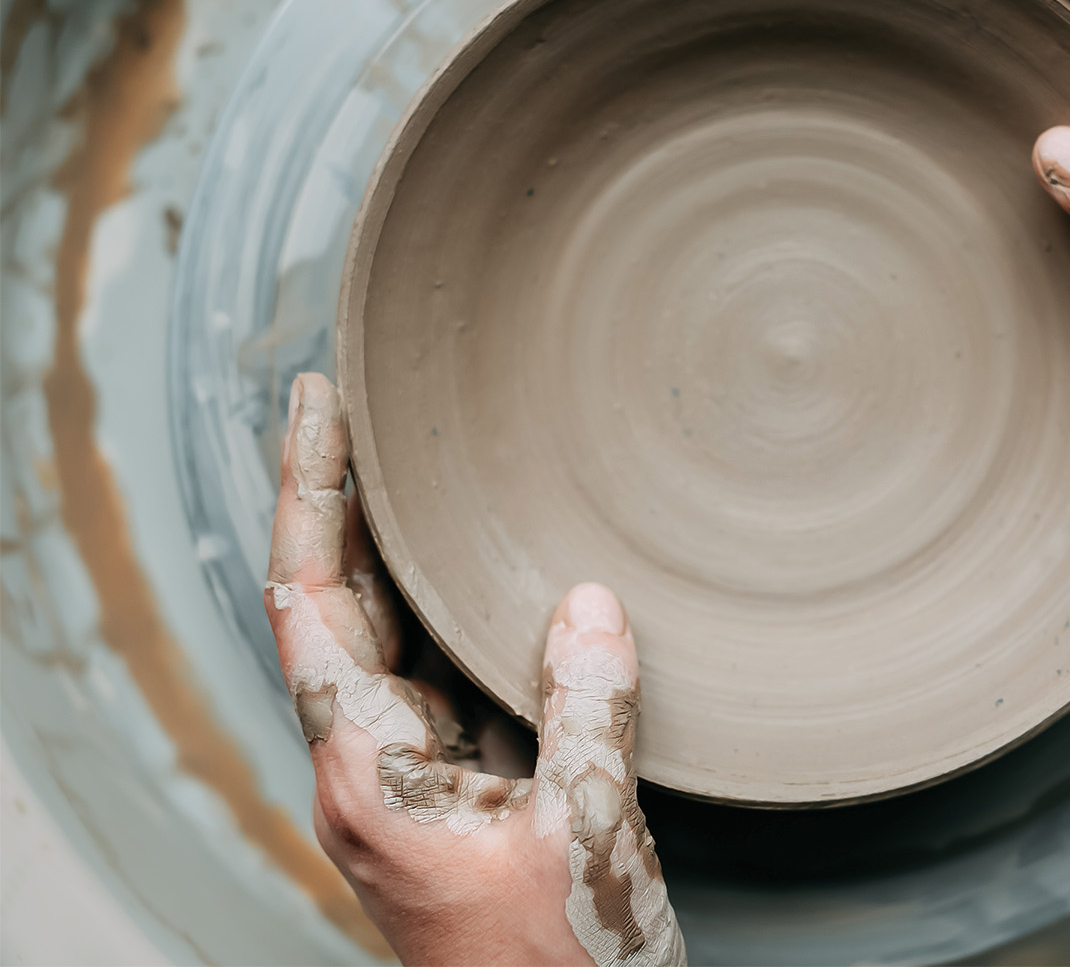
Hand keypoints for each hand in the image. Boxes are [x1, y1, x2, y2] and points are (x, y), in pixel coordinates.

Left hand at [265, 373, 685, 966]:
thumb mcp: (585, 834)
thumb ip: (588, 711)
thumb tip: (590, 603)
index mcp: (371, 772)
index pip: (312, 601)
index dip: (311, 493)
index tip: (318, 405)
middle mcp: (371, 768)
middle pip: (335, 605)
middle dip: (340, 501)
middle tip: (357, 409)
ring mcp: (409, 782)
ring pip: (385, 639)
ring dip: (391, 552)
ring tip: (410, 469)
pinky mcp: (454, 796)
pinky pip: (440, 680)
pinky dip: (450, 614)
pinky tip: (483, 579)